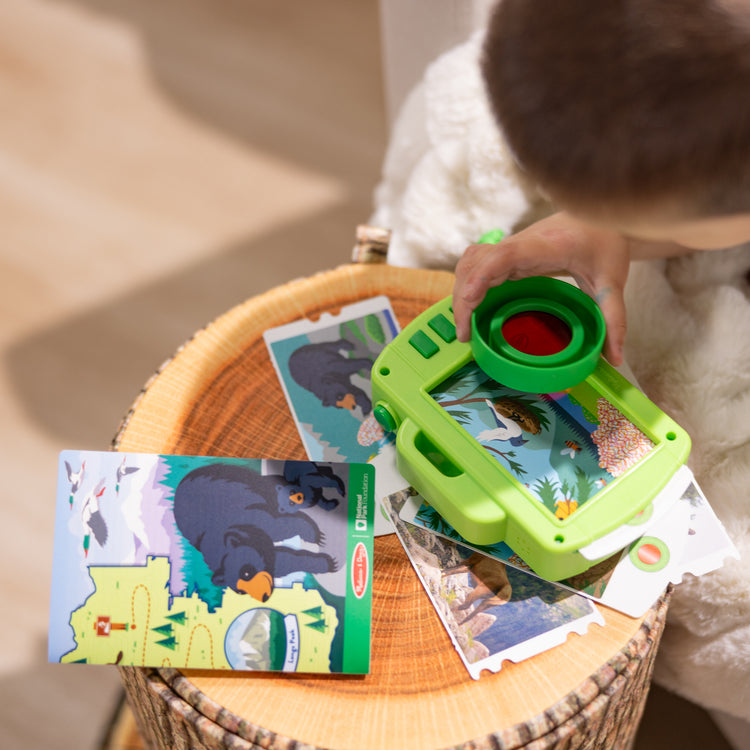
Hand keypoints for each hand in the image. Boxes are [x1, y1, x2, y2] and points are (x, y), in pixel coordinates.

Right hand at [452, 212, 630, 365]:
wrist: (601, 215)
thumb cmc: (606, 240)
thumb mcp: (613, 279)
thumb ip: (613, 317)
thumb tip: (615, 357)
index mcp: (544, 246)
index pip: (502, 256)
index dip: (480, 275)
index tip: (468, 300)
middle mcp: (521, 244)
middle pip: (476, 264)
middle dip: (463, 298)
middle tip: (465, 334)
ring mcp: (512, 248)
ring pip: (471, 263)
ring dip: (461, 291)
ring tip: (465, 326)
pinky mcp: (510, 254)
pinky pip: (478, 265)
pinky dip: (469, 284)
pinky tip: (472, 307)